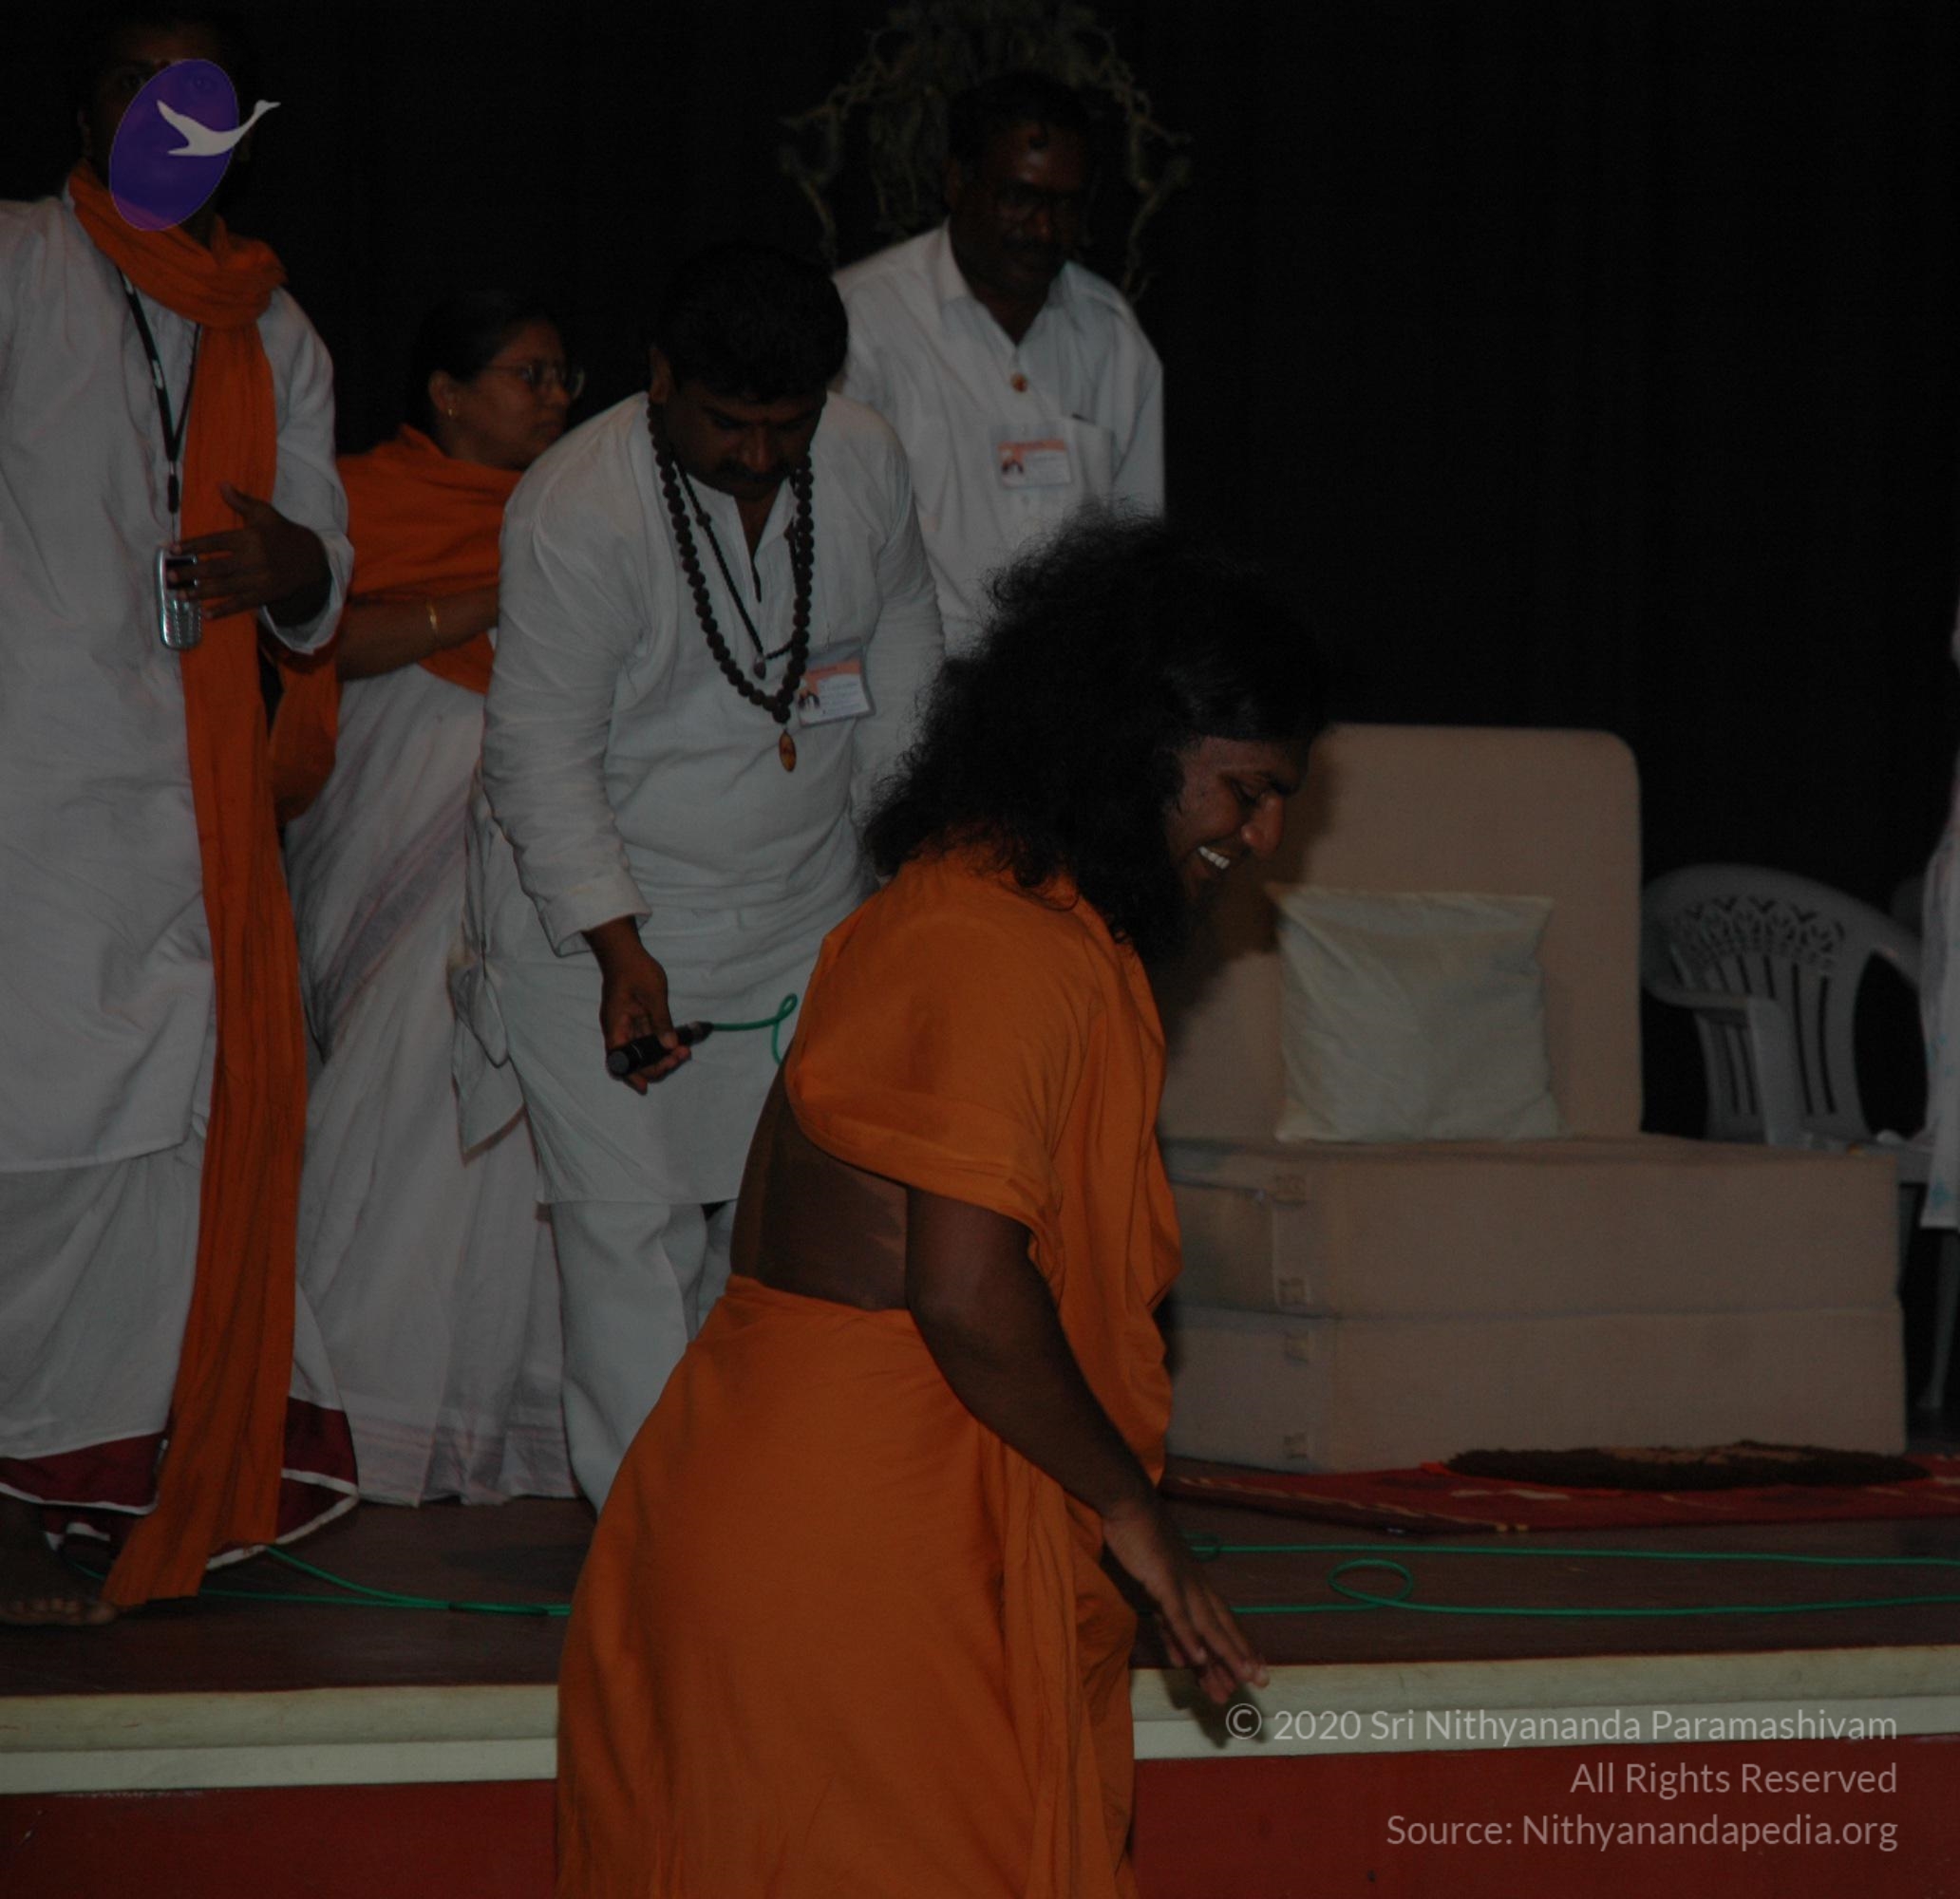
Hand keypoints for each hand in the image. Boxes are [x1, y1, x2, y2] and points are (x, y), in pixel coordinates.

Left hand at [173, 483, 328, 621]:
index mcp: (250, 538)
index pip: (215, 542)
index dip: (193, 545)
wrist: (310, 558)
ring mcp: (260, 579)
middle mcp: (254, 559)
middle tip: (170, 576)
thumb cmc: (282, 532)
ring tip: (181, 596)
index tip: (172, 549)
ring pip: (226, 587)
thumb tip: (221, 485)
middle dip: (191, 572)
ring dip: (201, 593)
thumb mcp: (265, 513)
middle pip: (216, 567)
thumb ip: (241, 502)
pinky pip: (242, 604)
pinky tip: (206, 615)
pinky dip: (224, 610)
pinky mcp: (266, 594)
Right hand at [585, 916, 689, 1093]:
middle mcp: (619, 1029)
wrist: (626, 952)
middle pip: (633, 1058)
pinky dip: (662, 1043)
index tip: (645, 1086)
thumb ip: (661, 1021)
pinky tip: (679, 1044)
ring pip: (643, 1049)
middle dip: (656, 1064)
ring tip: (685, 1052)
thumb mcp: (653, 994)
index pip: (619, 1058)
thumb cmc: (635, 969)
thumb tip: (669, 1046)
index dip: (630, 1074)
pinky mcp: (637, 1020)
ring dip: (662, 1055)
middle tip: (681, 1058)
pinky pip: (648, 1038)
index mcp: (615, 1024)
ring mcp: (627, 1025)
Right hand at [1101, 1493, 1267, 1706]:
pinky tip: (1198, 1657)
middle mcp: (1196, 1587)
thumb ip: (1170, 1625)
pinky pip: (1176, 1613)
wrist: (1129, 1504)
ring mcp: (1182, 1584)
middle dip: (1241, 1656)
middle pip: (1222, 1628)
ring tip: (1242, 1678)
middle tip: (1260, 1683)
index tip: (1257, 1670)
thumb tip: (1183, 1660)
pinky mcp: (1162, 1580)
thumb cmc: (1142, 1541)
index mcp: (1197, 1587)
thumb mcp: (1158, 1589)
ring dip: (1225, 1653)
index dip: (1239, 1647)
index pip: (1223, 1623)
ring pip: (1207, 1625)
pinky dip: (1188, 1635)